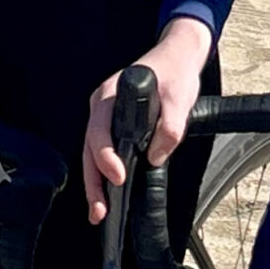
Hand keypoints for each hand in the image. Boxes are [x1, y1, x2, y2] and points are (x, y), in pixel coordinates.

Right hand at [83, 18, 212, 224]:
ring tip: (98, 212)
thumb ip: (169, 127)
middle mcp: (102, 104)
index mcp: (112, 93)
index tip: (118, 177)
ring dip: (94, 183)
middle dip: (93, 181)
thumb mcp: (179, 98)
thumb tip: (155, 158)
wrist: (177, 56)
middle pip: (89, 148)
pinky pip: (100, 151)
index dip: (106, 157)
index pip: (100, 130)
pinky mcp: (112, 124)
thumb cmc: (174, 71)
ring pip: (91, 153)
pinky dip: (100, 174)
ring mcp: (105, 115)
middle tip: (100, 210)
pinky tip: (104, 195)